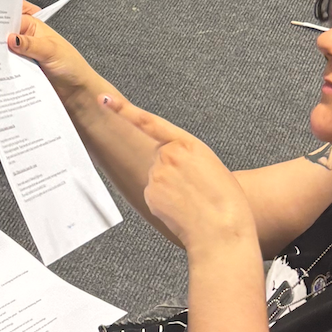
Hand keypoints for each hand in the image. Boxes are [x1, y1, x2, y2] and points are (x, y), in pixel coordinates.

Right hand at [7, 15, 97, 95]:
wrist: (76, 91)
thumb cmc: (71, 65)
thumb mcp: (50, 50)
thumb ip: (30, 44)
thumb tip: (11, 38)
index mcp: (34, 26)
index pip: (11, 17)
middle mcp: (26, 39)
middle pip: (4, 35)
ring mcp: (22, 55)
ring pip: (3, 52)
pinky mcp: (20, 70)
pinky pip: (6, 67)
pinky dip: (2, 69)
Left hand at [99, 95, 256, 253]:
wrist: (222, 230)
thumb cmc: (227, 201)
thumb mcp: (212, 165)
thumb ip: (187, 156)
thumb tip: (171, 162)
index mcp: (188, 143)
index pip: (149, 122)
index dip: (123, 109)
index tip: (105, 100)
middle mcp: (168, 156)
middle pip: (160, 158)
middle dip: (173, 171)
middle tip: (195, 188)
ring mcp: (156, 175)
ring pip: (157, 178)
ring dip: (171, 188)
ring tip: (193, 200)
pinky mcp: (151, 194)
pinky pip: (155, 195)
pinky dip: (166, 202)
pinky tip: (183, 209)